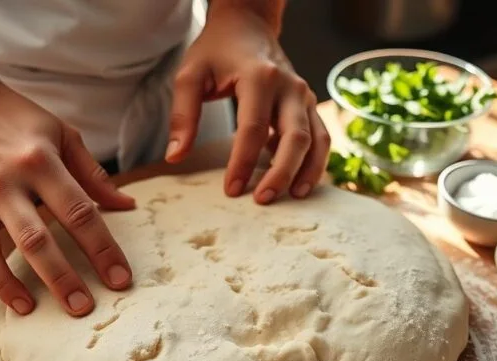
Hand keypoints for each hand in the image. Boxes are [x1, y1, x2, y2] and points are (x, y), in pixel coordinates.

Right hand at [0, 83, 135, 316]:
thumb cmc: (14, 119)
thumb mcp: (60, 133)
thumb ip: (92, 173)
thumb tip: (128, 206)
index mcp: (43, 160)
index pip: (80, 211)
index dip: (103, 248)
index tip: (121, 278)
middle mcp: (12, 181)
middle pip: (46, 237)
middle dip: (71, 275)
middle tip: (92, 307)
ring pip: (14, 248)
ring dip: (41, 283)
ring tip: (66, 310)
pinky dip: (0, 283)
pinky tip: (22, 304)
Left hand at [166, 6, 329, 203]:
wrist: (247, 24)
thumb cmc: (217, 50)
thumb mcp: (190, 74)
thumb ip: (183, 115)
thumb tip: (176, 155)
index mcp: (259, 77)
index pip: (253, 128)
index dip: (242, 162)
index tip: (231, 190)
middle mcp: (289, 86)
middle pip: (295, 137)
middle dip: (281, 173)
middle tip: (264, 200)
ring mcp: (303, 95)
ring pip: (316, 139)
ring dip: (308, 171)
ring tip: (295, 197)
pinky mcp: (308, 104)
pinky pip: (321, 136)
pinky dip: (314, 160)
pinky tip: (298, 180)